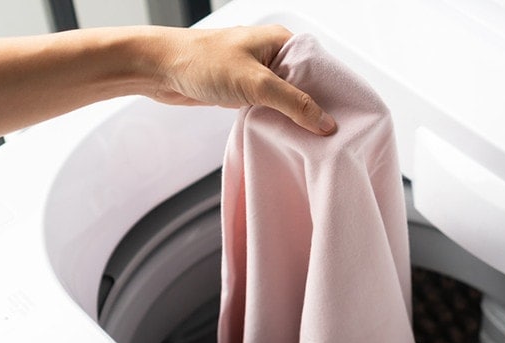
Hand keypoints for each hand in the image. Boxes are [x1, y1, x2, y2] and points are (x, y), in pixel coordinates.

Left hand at [150, 25, 336, 135]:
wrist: (158, 69)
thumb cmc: (201, 62)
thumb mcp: (255, 83)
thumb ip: (293, 103)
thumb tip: (325, 123)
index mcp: (281, 41)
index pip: (319, 68)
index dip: (332, 93)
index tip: (346, 118)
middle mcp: (272, 55)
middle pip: (306, 87)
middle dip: (314, 110)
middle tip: (330, 136)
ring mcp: (258, 74)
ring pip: (287, 100)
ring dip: (294, 118)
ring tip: (312, 140)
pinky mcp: (244, 91)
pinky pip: (271, 109)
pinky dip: (278, 121)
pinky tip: (286, 136)